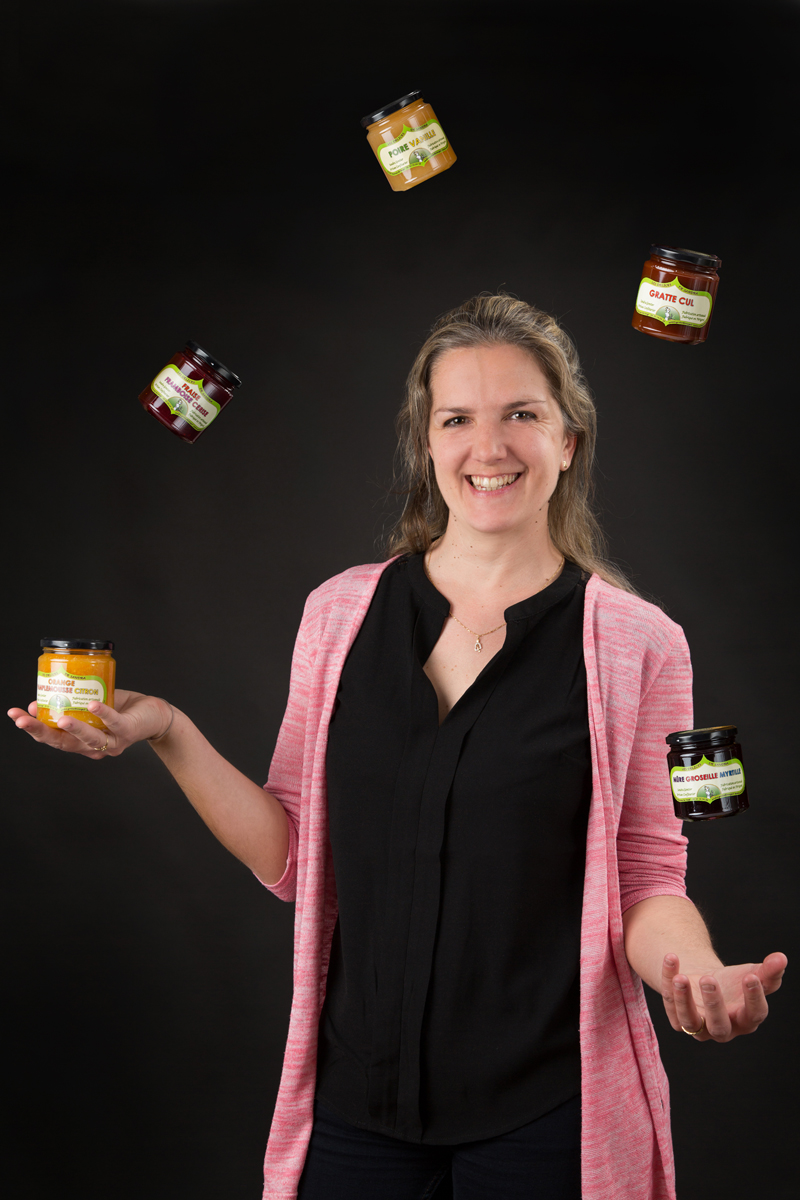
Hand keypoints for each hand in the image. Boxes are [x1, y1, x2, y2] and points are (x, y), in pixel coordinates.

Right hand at [7, 691, 171, 758]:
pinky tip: (92, 705)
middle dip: (40, 731)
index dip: (36, 729)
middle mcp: (95, 748)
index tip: (18, 715)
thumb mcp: (93, 706)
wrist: (156, 714)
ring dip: (73, 729)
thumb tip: (47, 693)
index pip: (54, 739)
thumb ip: (75, 703)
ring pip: (89, 738)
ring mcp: (112, 742)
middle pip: (64, 743)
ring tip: (59, 718)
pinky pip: (114, 722)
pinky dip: (102, 713)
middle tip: (21, 720)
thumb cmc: (123, 709)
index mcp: (83, 743)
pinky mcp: (128, 731)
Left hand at [661, 951, 786, 1041]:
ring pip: (689, 1021)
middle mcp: (723, 1029)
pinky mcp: (678, 1019)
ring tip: (681, 977)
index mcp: (746, 1019)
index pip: (754, 1015)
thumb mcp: (753, 975)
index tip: (751, 977)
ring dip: (683, 999)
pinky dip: (668, 981)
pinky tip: (672, 959)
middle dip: (713, 1004)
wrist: (707, 982)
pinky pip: (669, 1003)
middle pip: (719, 1025)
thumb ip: (769, 971)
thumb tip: (781, 958)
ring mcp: (698, 1026)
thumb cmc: (734, 982)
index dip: (754, 998)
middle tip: (708, 979)